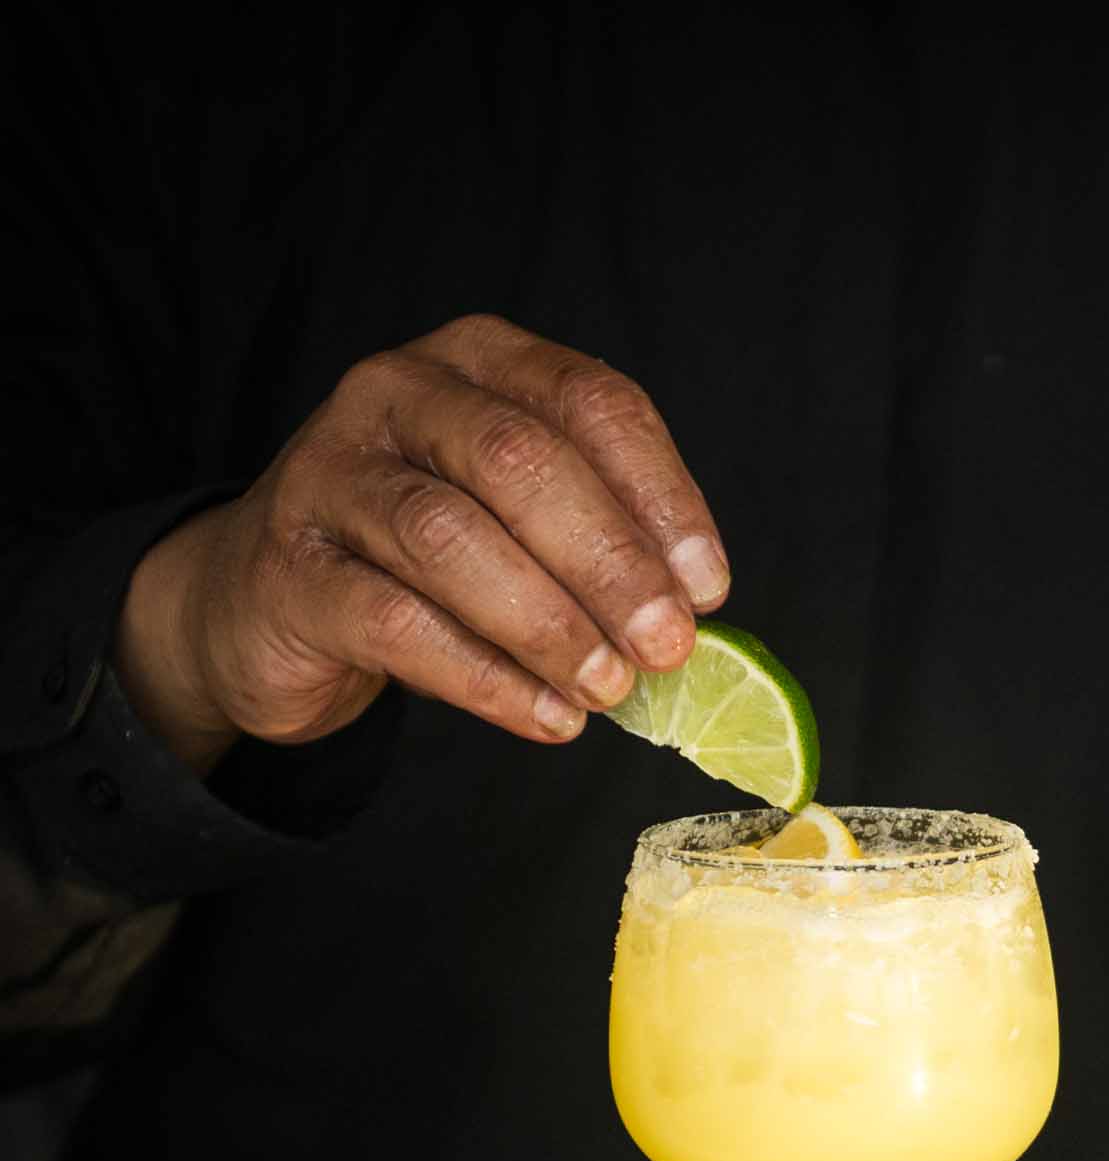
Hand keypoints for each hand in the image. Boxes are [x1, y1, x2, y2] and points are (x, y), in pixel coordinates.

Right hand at [117, 313, 728, 770]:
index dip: (661, 496)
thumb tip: (689, 609)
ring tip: (607, 689)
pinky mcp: (290, 567)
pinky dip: (487, 679)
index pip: (590, 402)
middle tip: (665, 647)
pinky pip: (397, 622)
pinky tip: (547, 717)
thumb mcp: (521, 520)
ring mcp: (330, 473)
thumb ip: (600, 539)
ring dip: (549, 625)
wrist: (266, 599)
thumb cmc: (423, 555)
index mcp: (479, 361)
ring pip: (450, 538)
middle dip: (608, 562)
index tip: (708, 587)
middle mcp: (397, 393)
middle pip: (519, 462)